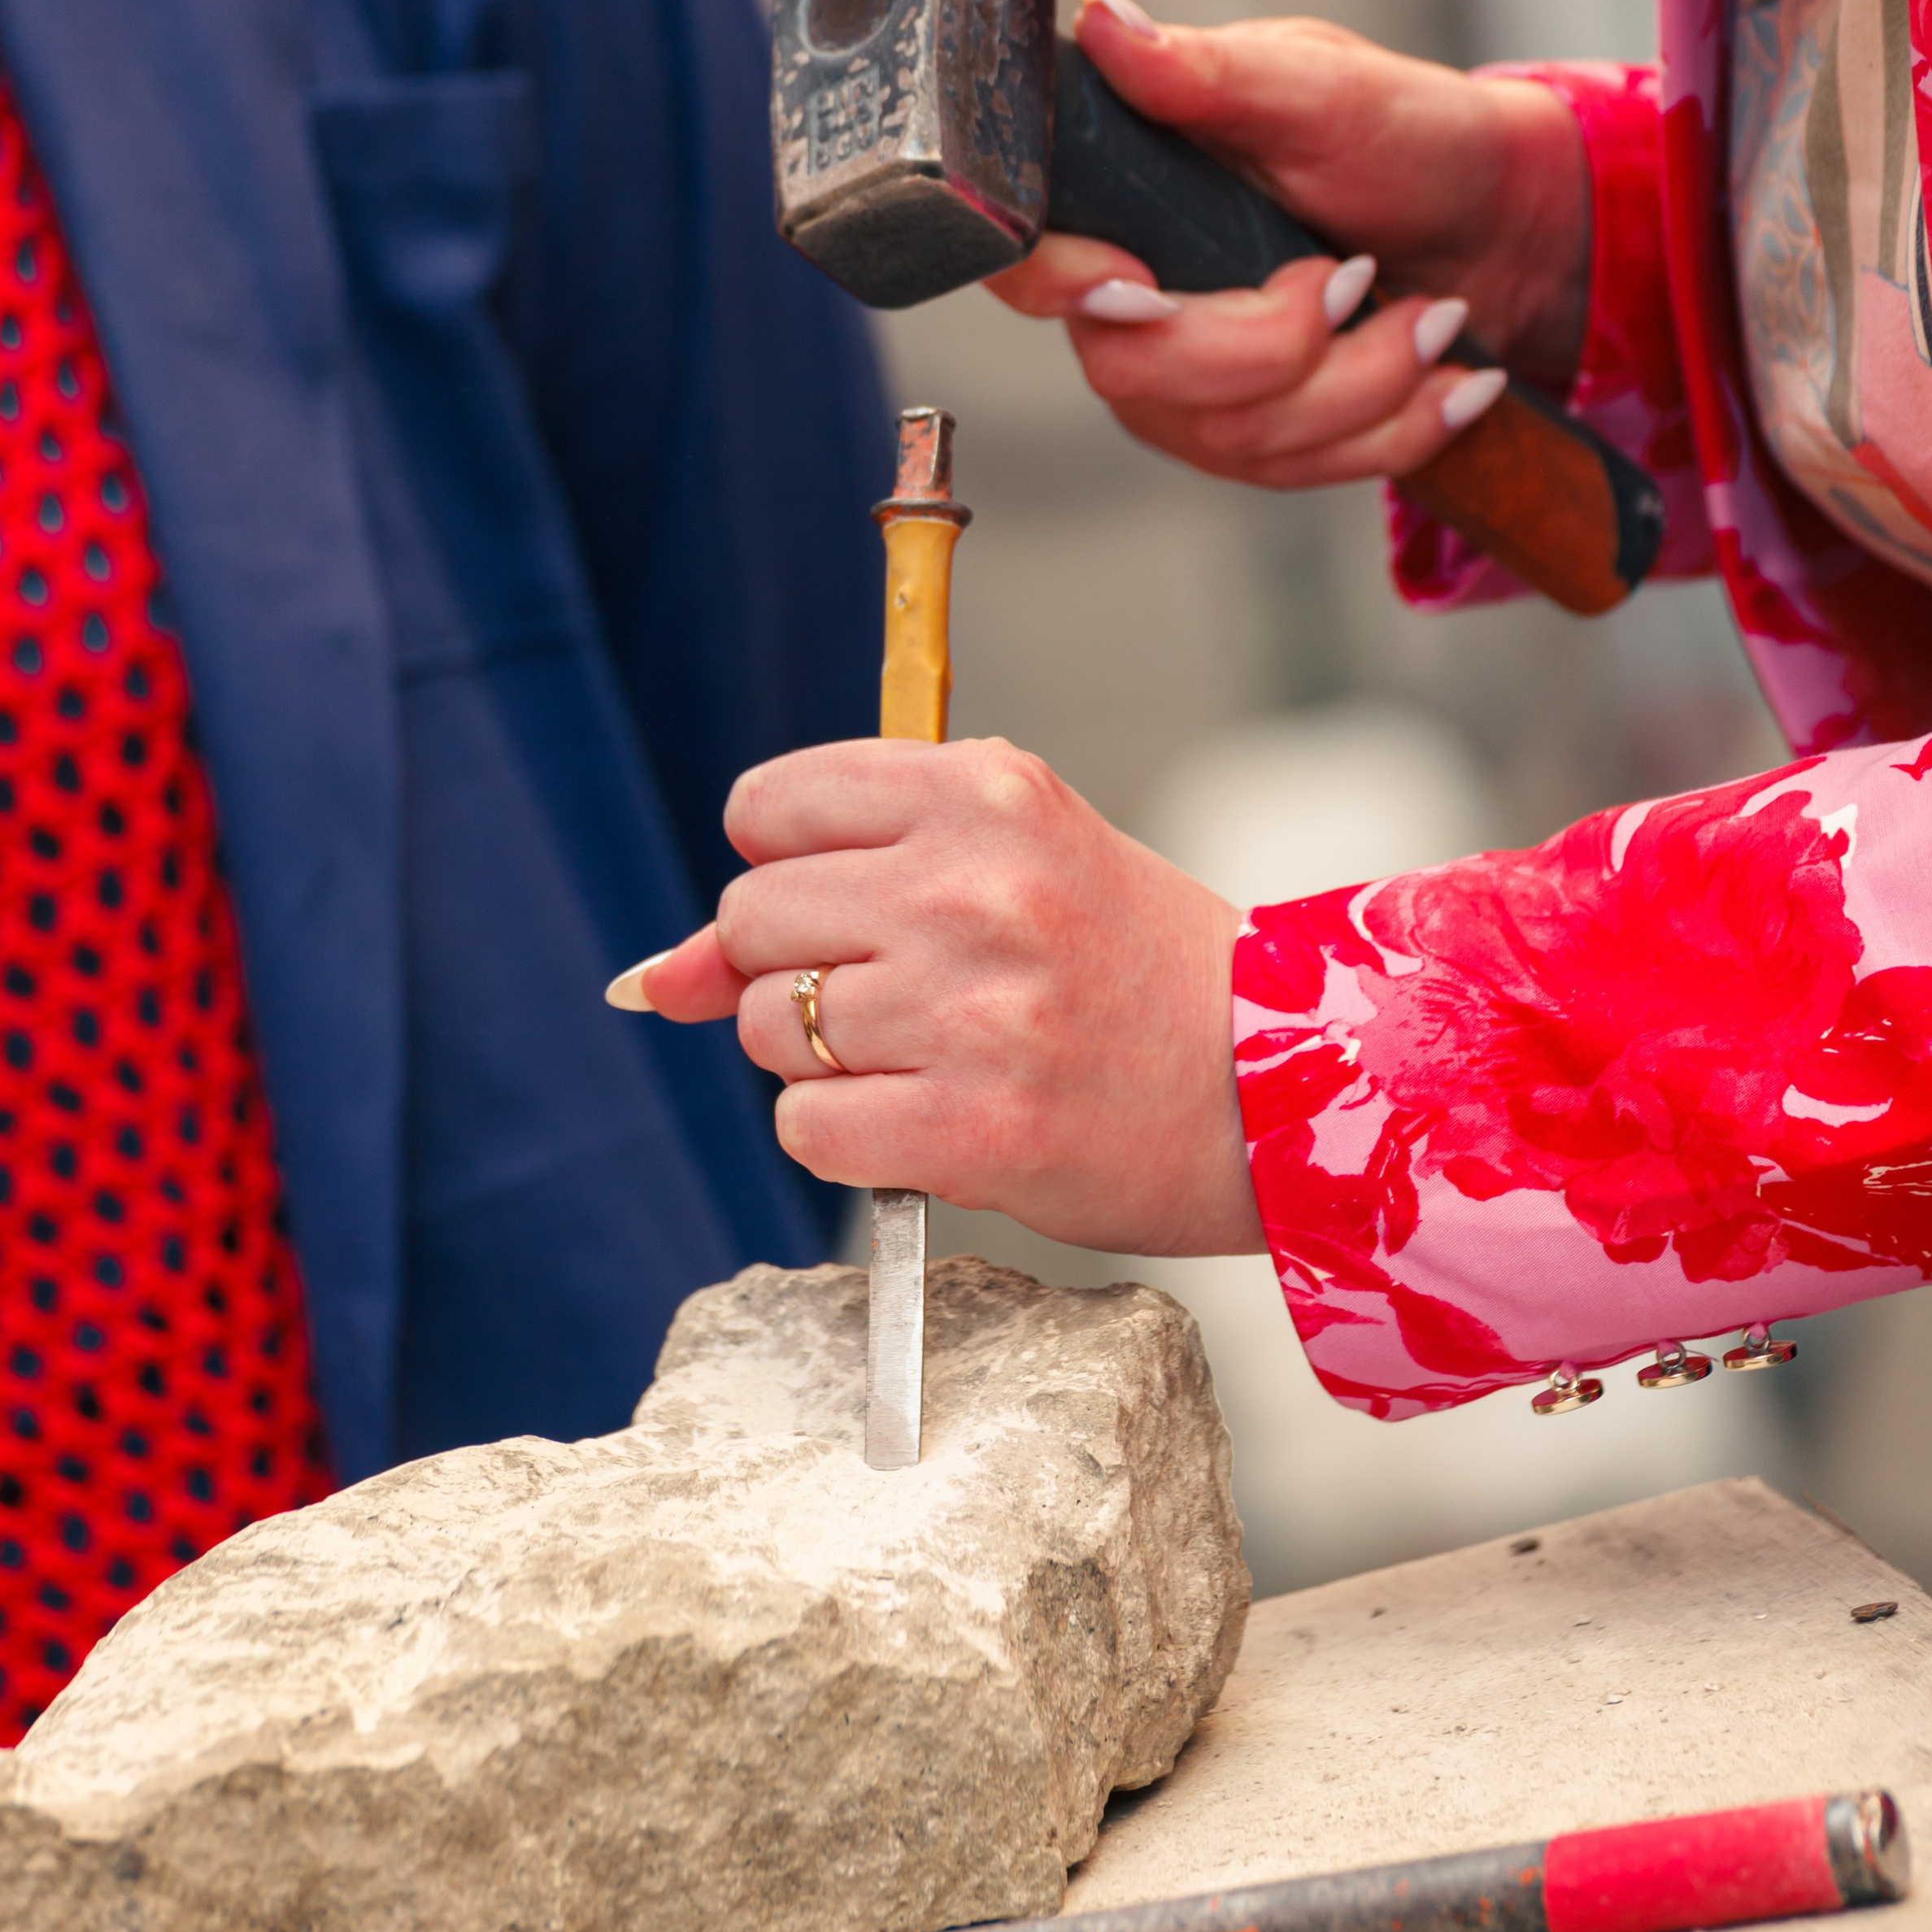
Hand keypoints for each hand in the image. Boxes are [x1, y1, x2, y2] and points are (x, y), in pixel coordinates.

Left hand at [625, 737, 1262, 1256]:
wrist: (1279, 1089)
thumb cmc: (1130, 974)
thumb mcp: (1005, 874)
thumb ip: (826, 889)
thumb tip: (652, 978)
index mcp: (988, 793)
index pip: (766, 806)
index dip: (787, 869)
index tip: (855, 905)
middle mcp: (973, 885)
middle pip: (751, 919)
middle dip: (798, 970)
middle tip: (905, 996)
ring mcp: (972, 1007)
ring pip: (772, 1028)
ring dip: (826, 1061)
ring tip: (936, 1058)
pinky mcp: (974, 1125)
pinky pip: (806, 1127)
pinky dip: (846, 1138)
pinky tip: (934, 1121)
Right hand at [987, 0, 1590, 495]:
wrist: (1494, 224)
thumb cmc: (1404, 137)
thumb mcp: (1317, 86)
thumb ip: (1208, 69)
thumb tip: (1103, 18)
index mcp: (1122, 198)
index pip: (1026, 263)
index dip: (1064, 286)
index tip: (1145, 289)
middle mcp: (1126, 301)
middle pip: (1137, 373)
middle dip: (1279, 345)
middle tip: (1364, 278)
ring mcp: (1180, 385)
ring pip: (1231, 437)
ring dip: (1364, 383)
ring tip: (1436, 318)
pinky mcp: (1246, 440)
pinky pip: (1294, 475)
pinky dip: (1394, 431)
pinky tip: (1452, 386)